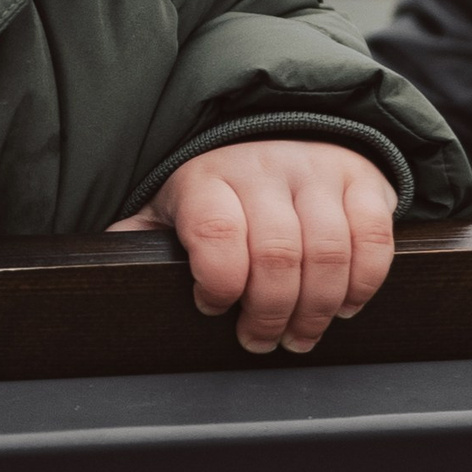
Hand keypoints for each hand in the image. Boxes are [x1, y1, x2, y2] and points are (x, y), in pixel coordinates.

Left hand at [114, 139, 395, 352]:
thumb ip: (137, 240)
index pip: (217, 232)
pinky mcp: (362, 180)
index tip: (212, 306)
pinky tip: (342, 306)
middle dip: (270, 314)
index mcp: (207, 178)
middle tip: (260, 341)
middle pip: (277, 254)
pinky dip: (362, 283)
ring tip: (299, 337)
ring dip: (316, 311)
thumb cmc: (215, 189)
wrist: (274, 129)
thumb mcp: (165, 206)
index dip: (218, 283)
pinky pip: (374, 239)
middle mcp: (264, 168)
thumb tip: (98, 274)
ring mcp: (317, 171)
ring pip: (328, 252)